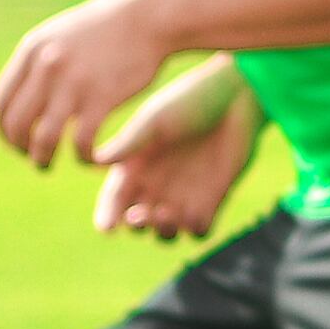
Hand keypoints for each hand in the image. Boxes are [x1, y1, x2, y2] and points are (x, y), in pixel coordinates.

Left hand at [0, 0, 173, 167]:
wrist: (149, 18)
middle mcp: (47, 68)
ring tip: (47, 165)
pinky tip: (90, 159)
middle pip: (16, 124)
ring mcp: (74, 84)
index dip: (3, 130)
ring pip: (43, 139)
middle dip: (19, 148)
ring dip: (42, 159)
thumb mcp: (62, 35)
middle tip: (34, 157)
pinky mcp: (102, 99)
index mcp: (33, 51)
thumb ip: (40, 62)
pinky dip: (83, 158)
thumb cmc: (109, 28)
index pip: (0, 103)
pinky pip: (81, 142)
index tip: (16, 142)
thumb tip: (23, 92)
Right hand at [90, 66, 256, 237]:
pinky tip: (190, 217)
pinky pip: (199, 229)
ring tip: (164, 214)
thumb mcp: (155, 120)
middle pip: (137, 221)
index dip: (107, 216)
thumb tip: (96, 160)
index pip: (114, 200)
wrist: (234, 97)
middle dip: (136, 225)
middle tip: (138, 216)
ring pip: (166, 230)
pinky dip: (192, 230)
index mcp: (135, 167)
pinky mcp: (212, 200)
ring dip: (162, 230)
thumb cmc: (189, 101)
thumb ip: (129, 142)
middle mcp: (156, 186)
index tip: (107, 228)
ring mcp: (183, 195)